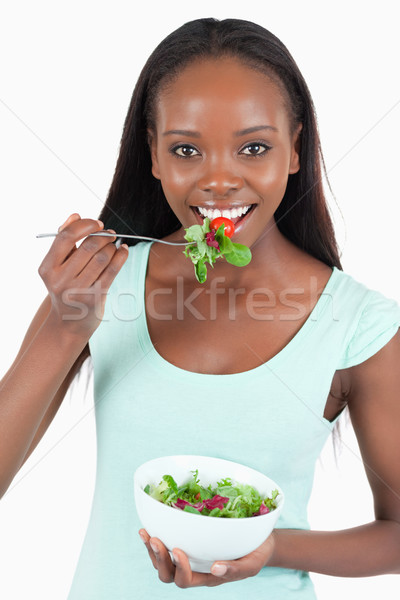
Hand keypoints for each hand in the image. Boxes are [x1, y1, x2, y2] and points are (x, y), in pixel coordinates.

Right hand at [38, 213, 128, 338]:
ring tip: (114, 245)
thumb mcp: (57, 266)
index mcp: (48, 268)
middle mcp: (60, 279)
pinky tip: (123, 250)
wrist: (68, 323)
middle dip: (103, 236)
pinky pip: (112, 271)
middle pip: (88, 246)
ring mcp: (78, 290)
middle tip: (110, 234)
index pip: (66, 237)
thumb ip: (64, 239)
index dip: (84, 225)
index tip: (97, 224)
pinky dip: (121, 256)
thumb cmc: (65, 287)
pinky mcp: (95, 298)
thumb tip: (75, 215)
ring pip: (102, 257)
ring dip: (112, 246)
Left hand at [138, 528, 275, 587]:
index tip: (179, 550)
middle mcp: (193, 570)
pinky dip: (154, 538)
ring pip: (161, 562)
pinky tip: (148, 524)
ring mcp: (188, 557)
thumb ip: (236, 569)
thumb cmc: (256, 553)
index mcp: (206, 577)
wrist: (258, 541)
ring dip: (151, 549)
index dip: (179, 569)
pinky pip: (165, 545)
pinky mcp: (186, 541)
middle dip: (159, 558)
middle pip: (168, 575)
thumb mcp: (251, 564)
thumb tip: (216, 569)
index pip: (186, 580)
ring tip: (145, 533)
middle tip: (155, 539)